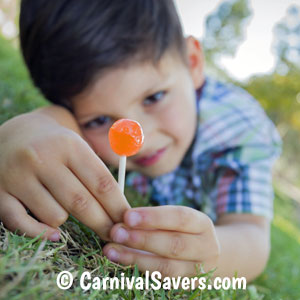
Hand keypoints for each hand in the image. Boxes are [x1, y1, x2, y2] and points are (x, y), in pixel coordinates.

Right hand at [0, 113, 129, 240]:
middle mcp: (42, 158)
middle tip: (115, 234)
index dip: (118, 206)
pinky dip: (40, 233)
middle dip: (103, 223)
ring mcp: (18, 176)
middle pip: (81, 202)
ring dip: (67, 220)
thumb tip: (120, 210)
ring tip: (66, 207)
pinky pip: (22, 224)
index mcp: (69, 145)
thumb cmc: (57, 145)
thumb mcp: (79, 146)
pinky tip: (54, 232)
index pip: (101, 182)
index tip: (127, 221)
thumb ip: (98, 174)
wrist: (16, 133)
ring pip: (55, 216)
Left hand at [103, 206, 219, 276]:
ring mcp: (200, 271)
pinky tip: (121, 262)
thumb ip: (153, 219)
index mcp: (202, 224)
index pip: (180, 218)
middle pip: (175, 244)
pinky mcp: (188, 286)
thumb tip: (122, 220)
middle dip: (142, 239)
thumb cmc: (180, 230)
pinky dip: (140, 271)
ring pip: (167, 267)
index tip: (127, 216)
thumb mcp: (174, 220)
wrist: (202, 254)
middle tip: (116, 232)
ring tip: (111, 250)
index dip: (153, 217)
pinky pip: (162, 281)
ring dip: (135, 258)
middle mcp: (207, 248)